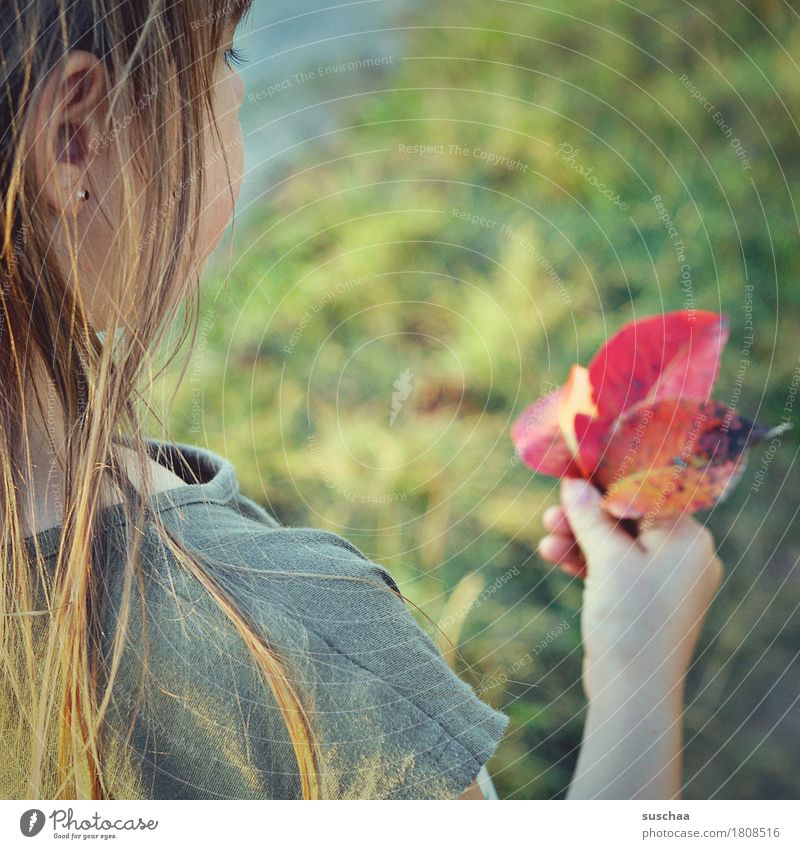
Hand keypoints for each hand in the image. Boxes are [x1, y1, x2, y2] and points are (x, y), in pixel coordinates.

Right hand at [539, 478, 723, 698]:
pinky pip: (613, 567)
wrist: (634, 692)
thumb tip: (574, 483)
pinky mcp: (642, 600)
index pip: (649, 492)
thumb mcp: (608, 559)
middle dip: (586, 514)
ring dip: (579, 537)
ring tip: (547, 535)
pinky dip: (585, 561)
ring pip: (616, 544)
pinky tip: (554, 556)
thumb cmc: (632, 620)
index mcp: (688, 538)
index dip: (609, 481)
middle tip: (552, 511)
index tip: (577, 472)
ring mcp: (662, 580)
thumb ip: (590, 516)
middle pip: (628, 518)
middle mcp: (682, 556)